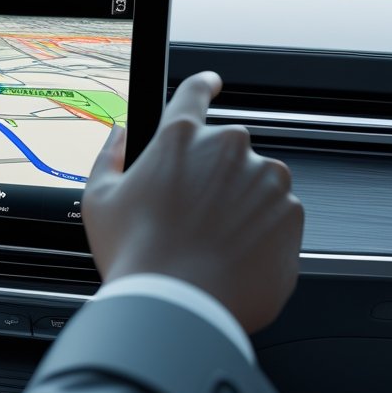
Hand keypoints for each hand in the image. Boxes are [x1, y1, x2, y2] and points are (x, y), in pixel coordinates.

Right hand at [83, 71, 303, 333]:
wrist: (180, 307)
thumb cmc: (136, 255)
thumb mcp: (99, 200)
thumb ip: (110, 156)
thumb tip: (119, 135)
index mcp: (181, 137)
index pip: (194, 92)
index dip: (203, 86)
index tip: (211, 85)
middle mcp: (229, 149)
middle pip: (225, 152)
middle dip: (213, 178)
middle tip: (189, 217)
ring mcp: (266, 180)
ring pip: (254, 185)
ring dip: (239, 205)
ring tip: (209, 244)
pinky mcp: (292, 214)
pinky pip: (277, 216)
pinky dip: (260, 233)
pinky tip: (231, 258)